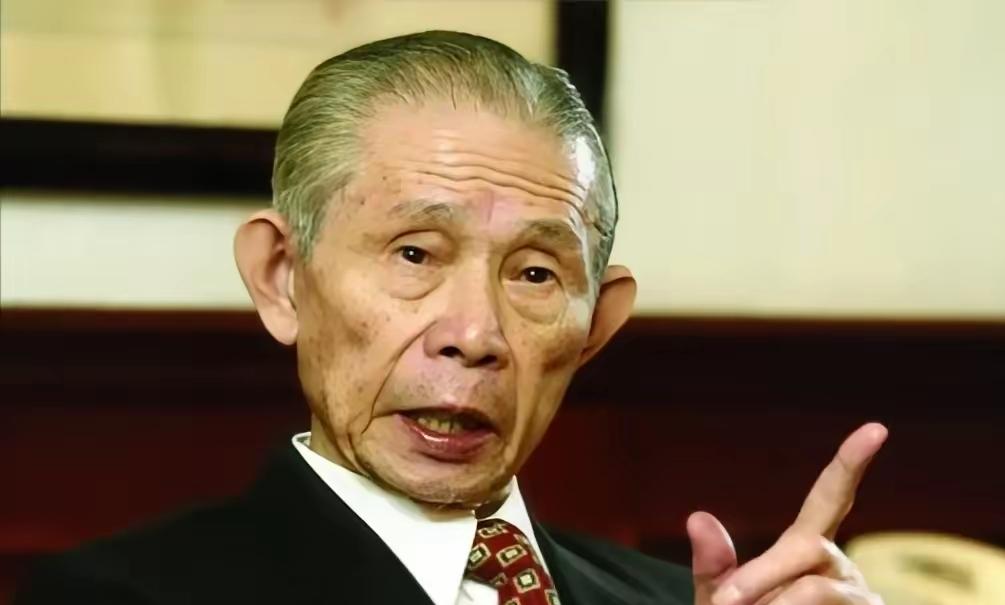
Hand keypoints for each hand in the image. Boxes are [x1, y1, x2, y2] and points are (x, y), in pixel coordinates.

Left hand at [688, 422, 887, 604]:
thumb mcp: (721, 603)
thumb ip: (712, 566)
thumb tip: (697, 516)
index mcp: (809, 550)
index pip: (830, 498)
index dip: (850, 463)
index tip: (875, 428)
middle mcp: (843, 569)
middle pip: (808, 548)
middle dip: (761, 576)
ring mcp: (863, 600)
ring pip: (817, 591)